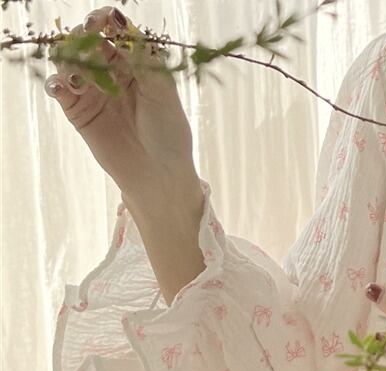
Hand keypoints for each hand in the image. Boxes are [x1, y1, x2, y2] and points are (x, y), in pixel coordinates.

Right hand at [42, 6, 198, 199]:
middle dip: (84, 35)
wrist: (159, 174)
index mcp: (135, 64)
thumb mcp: (163, 92)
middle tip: (88, 39)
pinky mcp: (77, 111)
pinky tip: (62, 86)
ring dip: (70, 60)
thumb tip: (121, 21)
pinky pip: (58, 88)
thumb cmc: (168, 134)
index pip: (114, 32)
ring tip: (80, 78)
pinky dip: (56, 82)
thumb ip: (144, 58)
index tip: (105, 19)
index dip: (106, 21)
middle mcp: (111, 73)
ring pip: (69, 61)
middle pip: (87, 41)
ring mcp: (92, 91)